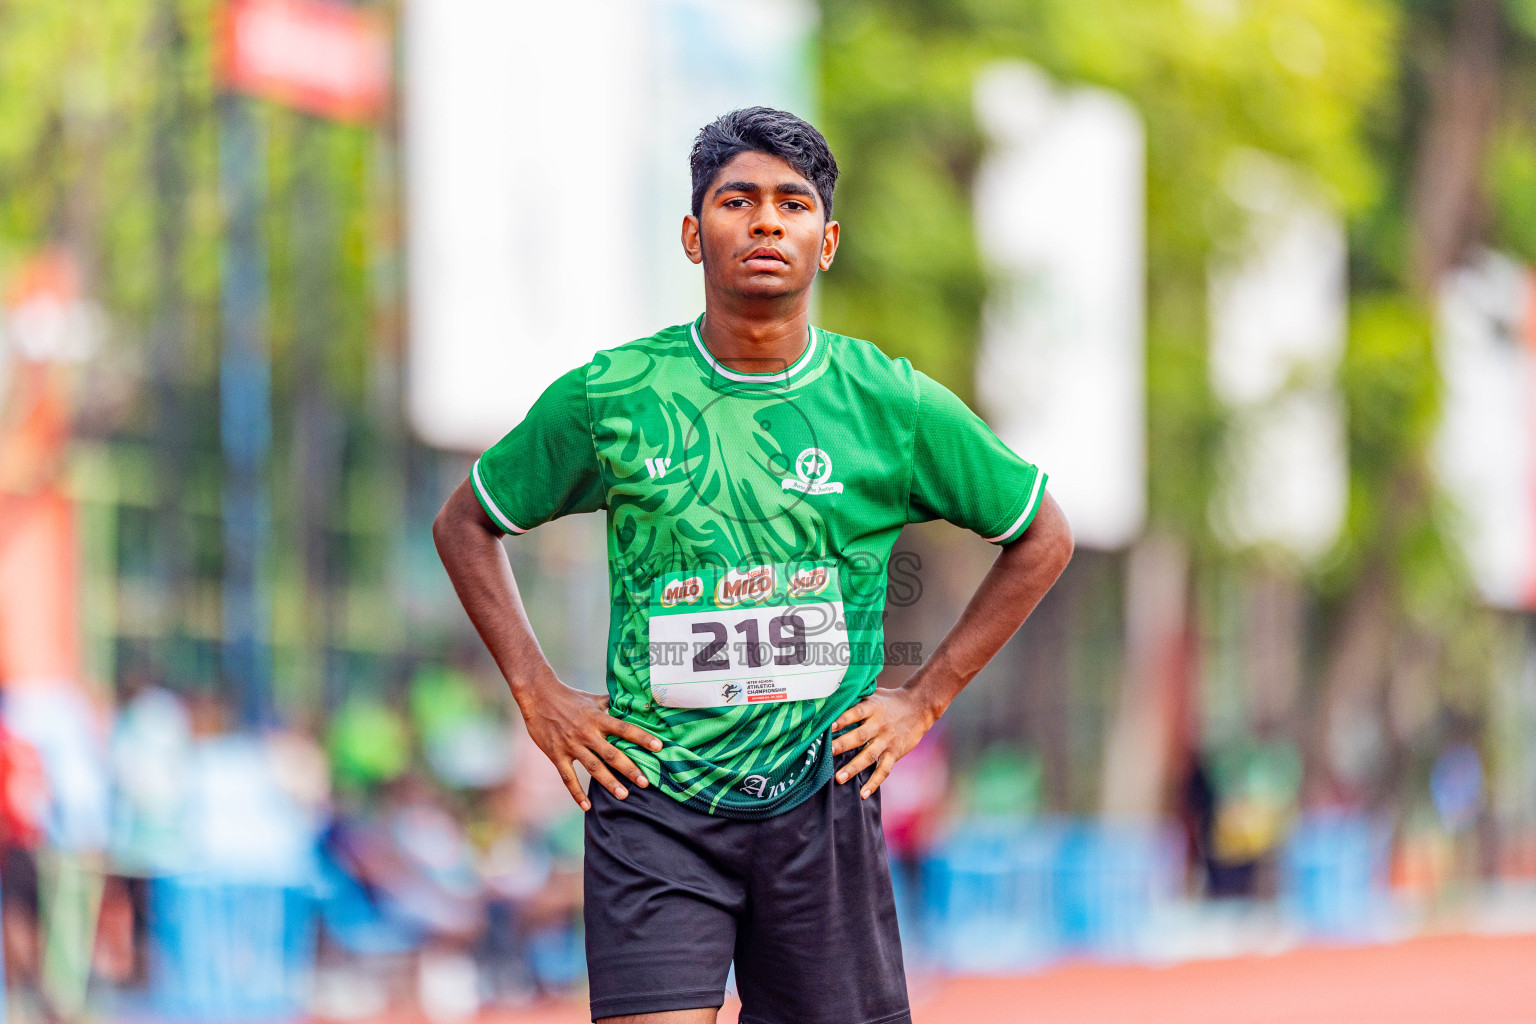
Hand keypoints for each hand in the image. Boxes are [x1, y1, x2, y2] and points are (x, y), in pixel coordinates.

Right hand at [515, 677, 662, 810]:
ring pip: (593, 767)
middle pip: (612, 753)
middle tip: (645, 783)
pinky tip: (587, 806)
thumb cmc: (570, 697)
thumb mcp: (593, 699)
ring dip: (609, 782)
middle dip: (630, 768)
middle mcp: (587, 733)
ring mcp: (571, 745)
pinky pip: (568, 777)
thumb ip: (613, 704)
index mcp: (598, 718)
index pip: (624, 728)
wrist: (538, 696)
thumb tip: (636, 705)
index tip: (659, 747)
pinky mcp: (556, 755)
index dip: (642, 737)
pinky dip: (577, 793)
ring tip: (624, 795)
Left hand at [829, 685, 939, 799]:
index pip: (856, 713)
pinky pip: (884, 770)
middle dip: (843, 745)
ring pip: (869, 756)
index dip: (843, 719)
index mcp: (872, 708)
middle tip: (827, 752)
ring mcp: (887, 741)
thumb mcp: (873, 695)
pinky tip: (863, 793)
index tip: (828, 726)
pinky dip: (874, 783)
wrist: (919, 707)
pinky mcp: (895, 753)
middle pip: (860, 736)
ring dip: (854, 767)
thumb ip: (855, 701)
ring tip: (839, 778)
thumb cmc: (889, 701)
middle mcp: (879, 725)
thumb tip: (829, 704)